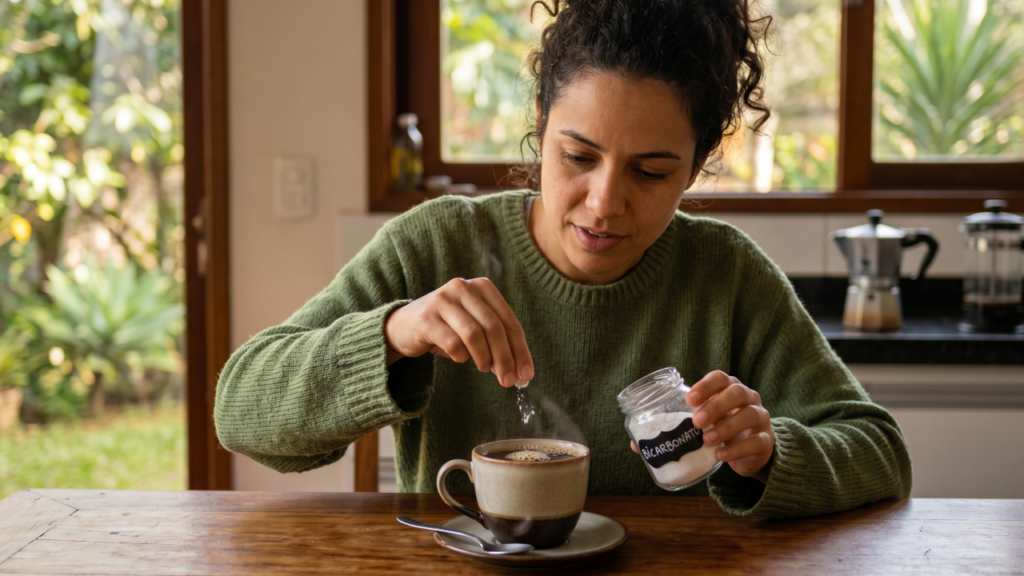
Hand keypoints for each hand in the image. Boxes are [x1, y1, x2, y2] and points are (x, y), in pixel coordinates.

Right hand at [384, 278, 533, 387]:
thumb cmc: (447, 328)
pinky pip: (452, 343)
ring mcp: (442, 301)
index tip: (526, 374)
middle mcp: (463, 288)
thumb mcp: (474, 326)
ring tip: (485, 369)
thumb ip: (496, 341)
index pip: (509, 321)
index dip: (520, 350)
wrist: (404, 326)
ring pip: (474, 333)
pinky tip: (460, 359)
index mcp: (482, 287)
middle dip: (505, 358)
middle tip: (509, 380)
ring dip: (484, 357)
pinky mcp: (426, 318)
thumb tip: (518, 371)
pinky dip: (460, 356)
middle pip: (493, 327)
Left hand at [630, 370, 773, 479]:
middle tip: (696, 421)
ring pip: (750, 414)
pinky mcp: (766, 441)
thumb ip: (673, 429)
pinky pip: (756, 441)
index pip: (720, 378)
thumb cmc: (719, 430)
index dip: (705, 385)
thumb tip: (635, 444)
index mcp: (729, 389)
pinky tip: (722, 456)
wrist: (749, 451)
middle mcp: (748, 398)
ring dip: (727, 426)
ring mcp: (761, 418)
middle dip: (715, 405)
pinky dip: (738, 449)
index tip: (689, 399)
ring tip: (707, 440)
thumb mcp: (699, 425)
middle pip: (737, 392)